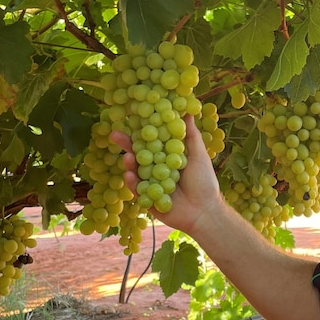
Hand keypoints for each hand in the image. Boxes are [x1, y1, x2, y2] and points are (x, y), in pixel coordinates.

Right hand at [109, 116, 223, 233]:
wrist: (205, 211)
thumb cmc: (204, 181)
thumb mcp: (198, 154)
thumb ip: (190, 134)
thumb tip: (187, 108)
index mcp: (166, 156)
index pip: (151, 140)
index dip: (141, 130)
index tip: (131, 118)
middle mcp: (156, 168)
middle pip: (138, 154)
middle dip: (126, 145)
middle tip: (115, 134)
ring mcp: (150, 183)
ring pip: (135, 171)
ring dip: (129, 163)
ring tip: (127, 157)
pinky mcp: (147, 199)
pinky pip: (136, 189)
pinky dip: (132, 182)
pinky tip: (129, 175)